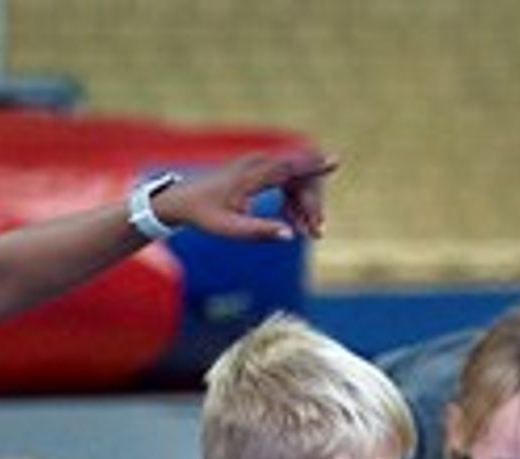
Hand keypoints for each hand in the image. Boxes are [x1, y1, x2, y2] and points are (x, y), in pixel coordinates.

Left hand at [166, 146, 336, 242]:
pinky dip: (295, 201)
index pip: (289, 167)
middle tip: (317, 233)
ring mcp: (262, 166)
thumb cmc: (204, 215)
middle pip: (300, 176)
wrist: (184, 201)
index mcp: (252, 175)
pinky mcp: (262, 172)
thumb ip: (259, 232)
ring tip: (310, 233)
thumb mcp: (229, 229)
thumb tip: (289, 236)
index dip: (314, 165)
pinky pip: (289, 182)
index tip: (335, 161)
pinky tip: (295, 223)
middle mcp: (260, 164)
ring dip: (307, 205)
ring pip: (297, 180)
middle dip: (313, 204)